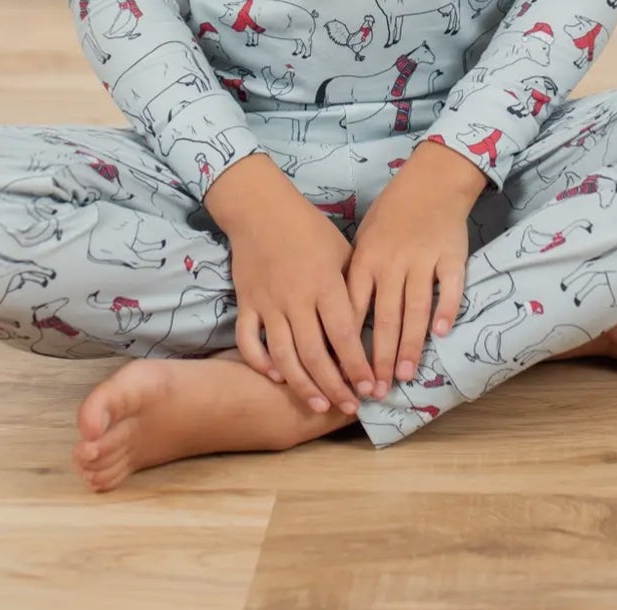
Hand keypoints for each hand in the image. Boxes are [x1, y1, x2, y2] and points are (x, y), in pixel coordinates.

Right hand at [227, 190, 378, 415]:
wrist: (260, 208)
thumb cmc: (309, 228)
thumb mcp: (342, 250)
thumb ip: (353, 288)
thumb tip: (370, 326)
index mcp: (325, 283)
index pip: (344, 336)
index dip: (357, 366)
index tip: (370, 388)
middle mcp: (296, 298)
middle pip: (314, 354)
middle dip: (334, 386)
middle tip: (349, 407)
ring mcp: (267, 303)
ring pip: (283, 356)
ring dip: (302, 385)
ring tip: (320, 405)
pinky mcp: (246, 303)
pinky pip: (249, 342)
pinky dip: (261, 363)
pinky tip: (277, 377)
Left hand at [345, 153, 473, 396]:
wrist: (431, 181)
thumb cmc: (391, 215)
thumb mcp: (364, 240)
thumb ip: (355, 278)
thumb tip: (339, 323)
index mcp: (366, 260)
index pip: (353, 309)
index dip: (349, 345)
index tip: (346, 376)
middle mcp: (392, 262)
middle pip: (384, 317)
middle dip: (379, 357)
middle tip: (377, 390)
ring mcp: (423, 259)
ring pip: (415, 308)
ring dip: (409, 344)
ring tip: (404, 374)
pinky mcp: (452, 256)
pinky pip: (449, 287)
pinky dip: (446, 309)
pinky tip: (441, 333)